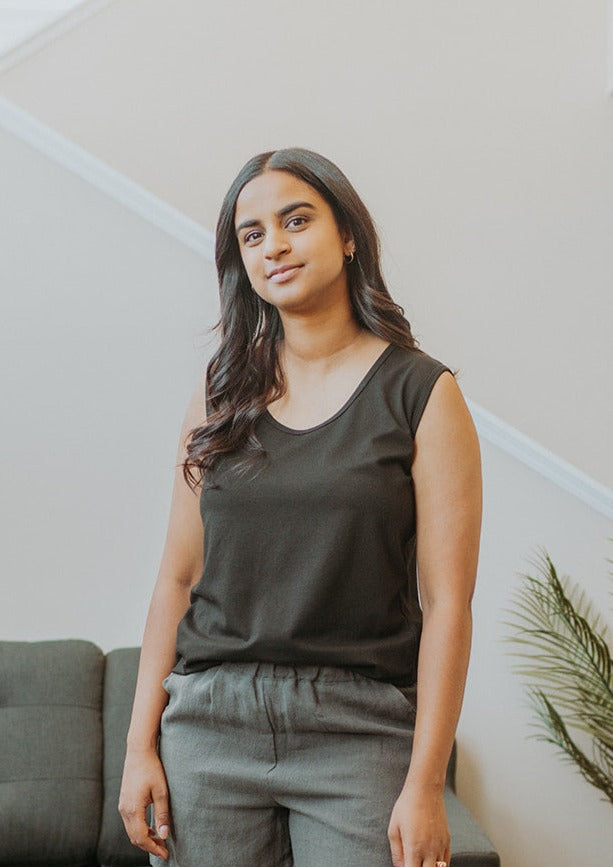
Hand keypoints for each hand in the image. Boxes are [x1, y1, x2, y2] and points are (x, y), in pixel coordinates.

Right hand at [118, 745, 170, 859]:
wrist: (139, 751)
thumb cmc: (151, 769)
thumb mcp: (161, 792)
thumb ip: (162, 814)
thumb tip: (164, 835)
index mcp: (133, 809)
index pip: (141, 838)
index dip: (153, 848)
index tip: (165, 854)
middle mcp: (124, 810)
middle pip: (134, 838)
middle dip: (149, 846)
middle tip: (164, 850)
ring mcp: (122, 806)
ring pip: (131, 831)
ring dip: (144, 839)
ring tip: (159, 840)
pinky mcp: (124, 802)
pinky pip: (130, 823)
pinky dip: (140, 830)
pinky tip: (151, 828)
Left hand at [387, 781, 450, 866]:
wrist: (425, 790)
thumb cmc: (406, 807)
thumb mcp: (393, 829)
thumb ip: (397, 853)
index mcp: (414, 848)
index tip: (406, 866)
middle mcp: (430, 851)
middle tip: (413, 863)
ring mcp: (440, 846)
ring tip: (421, 862)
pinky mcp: (447, 841)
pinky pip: (446, 863)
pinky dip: (440, 866)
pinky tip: (431, 863)